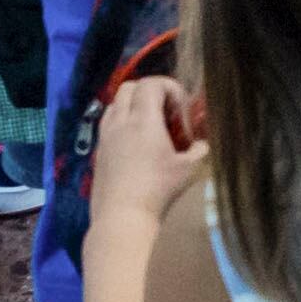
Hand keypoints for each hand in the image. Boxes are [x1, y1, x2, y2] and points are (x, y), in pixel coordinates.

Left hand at [93, 73, 209, 230]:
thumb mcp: (189, 169)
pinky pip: (108, 124)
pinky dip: (121, 123)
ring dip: (132, 106)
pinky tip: (134, 145)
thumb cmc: (158, 190)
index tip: (181, 108)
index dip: (169, 87)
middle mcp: (120, 121)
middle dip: (149, 91)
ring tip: (148, 126)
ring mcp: (105, 136)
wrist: (122, 217)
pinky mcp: (98, 152)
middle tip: (165, 112)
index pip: (151, 83)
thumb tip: (202, 144)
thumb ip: (200, 150)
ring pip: (114, 104)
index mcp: (143, 119)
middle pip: (129, 87)